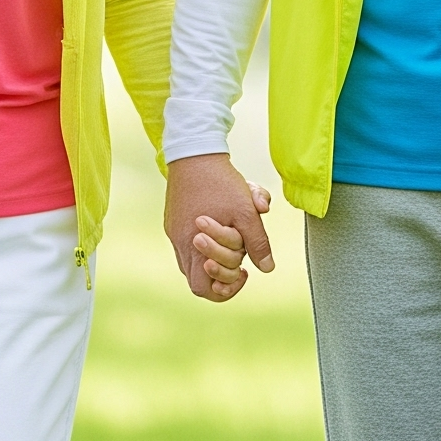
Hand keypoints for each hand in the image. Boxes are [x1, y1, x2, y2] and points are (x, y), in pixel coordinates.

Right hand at [165, 152, 275, 303]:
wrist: (195, 152)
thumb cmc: (222, 183)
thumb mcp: (246, 212)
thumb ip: (258, 242)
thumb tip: (267, 268)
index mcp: (194, 245)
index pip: (204, 289)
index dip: (226, 289)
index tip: (244, 271)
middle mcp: (179, 243)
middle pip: (197, 279)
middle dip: (222, 274)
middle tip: (240, 262)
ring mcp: (173, 232)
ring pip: (193, 262)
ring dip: (216, 257)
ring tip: (233, 242)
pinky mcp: (172, 221)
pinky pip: (187, 245)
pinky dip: (207, 244)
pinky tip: (221, 226)